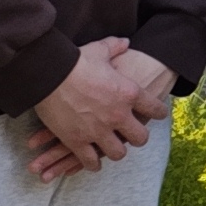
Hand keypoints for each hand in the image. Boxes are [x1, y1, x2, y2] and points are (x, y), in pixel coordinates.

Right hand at [25, 38, 162, 176]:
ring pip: (117, 153)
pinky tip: (94, 162)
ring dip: (116, 151)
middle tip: (133, 135)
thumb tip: (125, 42)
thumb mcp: (100, 50)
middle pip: (140, 138)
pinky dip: (93, 163)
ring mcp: (98, 131)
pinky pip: (90, 160)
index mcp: (129, 93)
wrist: (48, 75)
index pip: (154, 109)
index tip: (157, 114)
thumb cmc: (75, 61)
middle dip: (137, 137)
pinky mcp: (77, 141)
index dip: (157, 112)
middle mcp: (118, 116)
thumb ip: (115, 48)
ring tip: (114, 148)